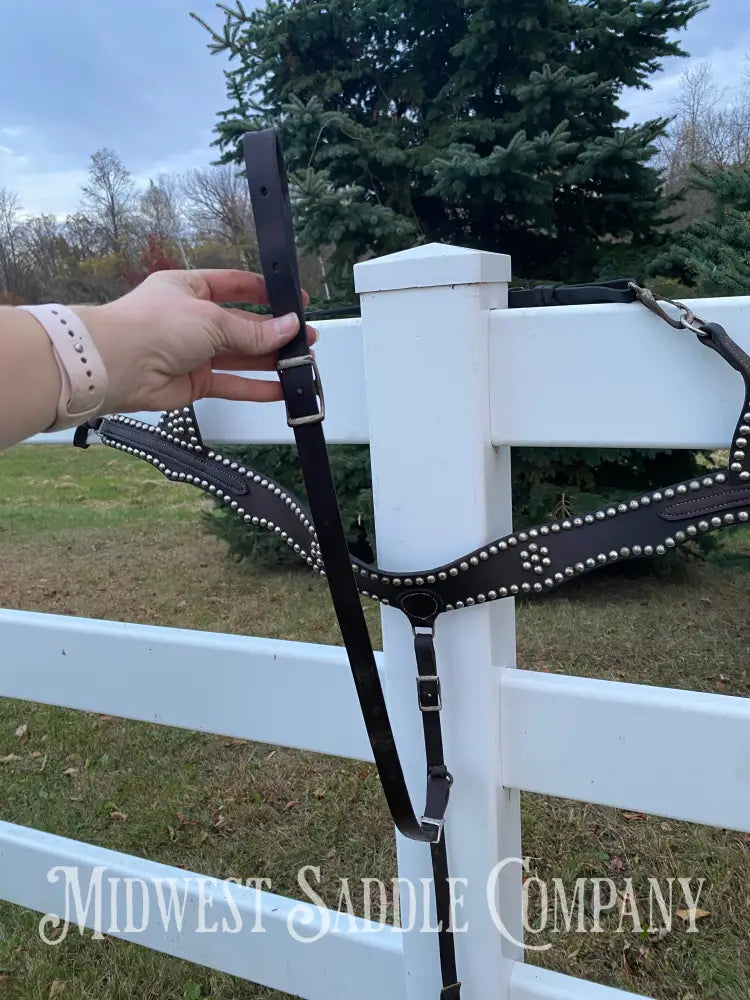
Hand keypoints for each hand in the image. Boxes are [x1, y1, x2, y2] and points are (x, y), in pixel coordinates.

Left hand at [74, 269, 317, 414]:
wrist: (116, 366)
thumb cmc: (153, 326)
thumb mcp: (211, 318)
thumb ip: (252, 330)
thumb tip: (288, 327)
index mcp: (189, 288)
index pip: (235, 286)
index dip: (265, 293)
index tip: (295, 301)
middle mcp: (192, 319)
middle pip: (241, 324)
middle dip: (274, 332)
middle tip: (305, 338)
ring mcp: (194, 352)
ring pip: (240, 356)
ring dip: (270, 360)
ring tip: (302, 363)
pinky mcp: (195, 383)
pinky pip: (232, 384)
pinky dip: (256, 387)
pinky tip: (281, 390)